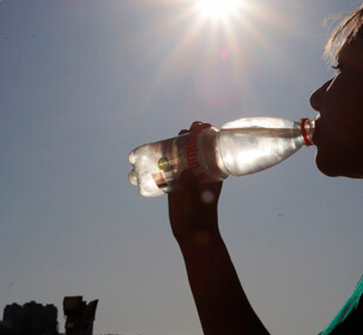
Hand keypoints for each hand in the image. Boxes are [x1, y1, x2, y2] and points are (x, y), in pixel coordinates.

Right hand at [168, 121, 223, 245]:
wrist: (193, 234)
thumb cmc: (200, 217)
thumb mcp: (197, 200)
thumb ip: (192, 187)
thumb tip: (185, 173)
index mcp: (211, 172)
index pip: (210, 147)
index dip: (206, 134)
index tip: (200, 127)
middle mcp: (199, 171)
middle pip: (193, 148)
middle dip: (188, 137)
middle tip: (182, 133)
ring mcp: (186, 176)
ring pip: (179, 156)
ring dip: (172, 147)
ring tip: (165, 142)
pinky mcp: (174, 184)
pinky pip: (167, 168)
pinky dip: (161, 160)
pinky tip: (151, 157)